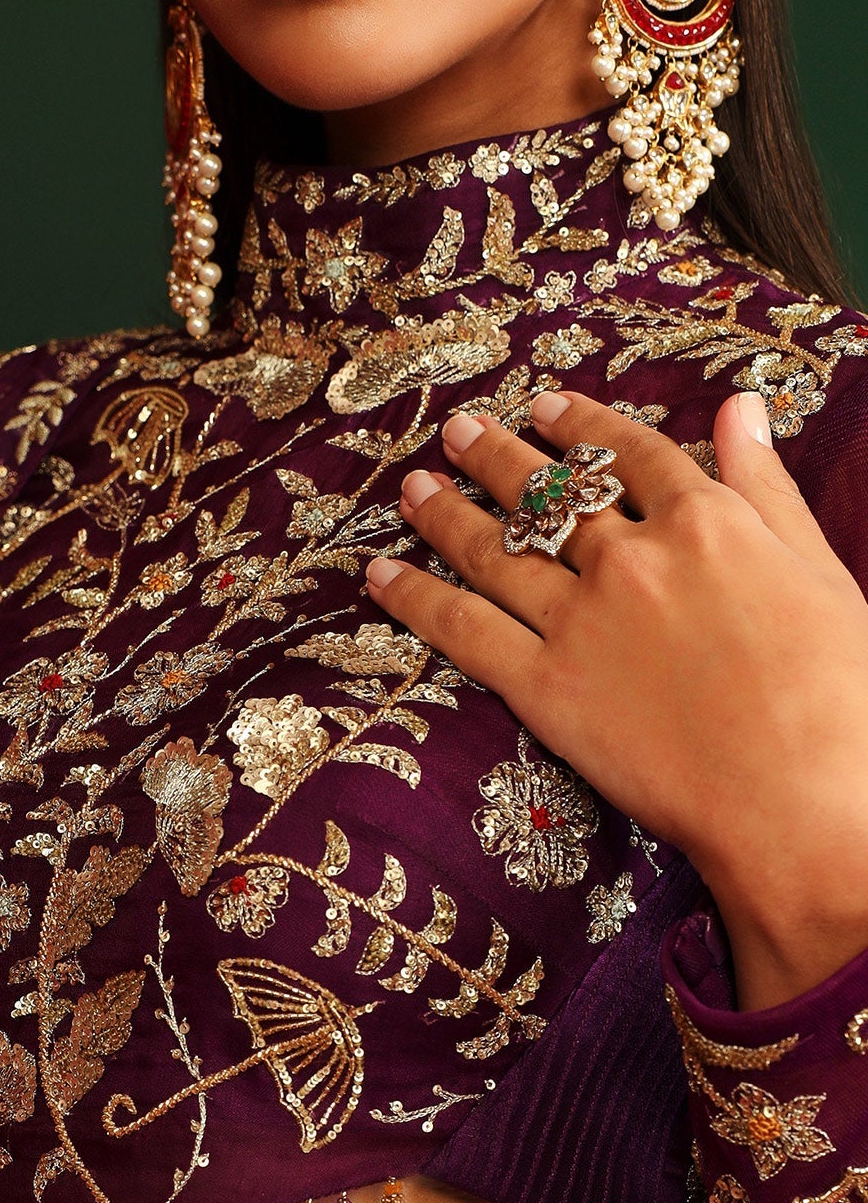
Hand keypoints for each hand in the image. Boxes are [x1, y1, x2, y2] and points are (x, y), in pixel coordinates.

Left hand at [365, 388, 867, 1010]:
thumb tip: (741, 408)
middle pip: (547, 492)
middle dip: (496, 455)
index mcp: (705, 520)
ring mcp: (580, 619)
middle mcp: (631, 555)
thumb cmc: (841, 695)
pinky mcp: (542, 687)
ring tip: (415, 489)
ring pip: (494, 547)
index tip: (546, 406)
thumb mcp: (819, 569)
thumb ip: (767, 487)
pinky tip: (381, 574)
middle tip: (457, 431)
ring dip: (446, 512)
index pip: (628, 453)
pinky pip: (461, 628)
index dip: (579, 425)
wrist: (806, 797)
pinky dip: (415, 596)